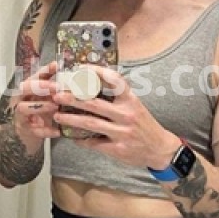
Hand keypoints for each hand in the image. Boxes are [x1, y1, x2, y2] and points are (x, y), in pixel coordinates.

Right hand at [12, 60, 60, 144]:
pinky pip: (33, 130)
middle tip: (56, 87)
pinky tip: (58, 131)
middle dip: (40, 86)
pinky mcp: (25, 129)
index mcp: (28, 88)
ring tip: (55, 106)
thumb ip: (55, 85)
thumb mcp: (46, 96)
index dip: (45, 71)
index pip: (34, 75)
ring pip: (24, 107)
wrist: (27, 131)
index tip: (56, 66)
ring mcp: (20, 114)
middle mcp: (21, 98)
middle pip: (25, 88)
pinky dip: (46, 131)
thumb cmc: (39, 110)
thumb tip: (71, 73)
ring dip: (41, 106)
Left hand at [52, 65, 179, 168]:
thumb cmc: (144, 125)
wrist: (161, 149)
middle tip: (57, 95)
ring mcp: (122, 133)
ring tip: (57, 116)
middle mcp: (126, 115)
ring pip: (90, 124)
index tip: (80, 68)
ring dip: (71, 119)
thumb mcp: (135, 106)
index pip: (114, 81)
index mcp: (131, 101)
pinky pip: (94, 143)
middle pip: (94, 103)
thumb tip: (91, 85)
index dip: (96, 72)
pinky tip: (71, 136)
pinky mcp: (117, 149)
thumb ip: (117, 98)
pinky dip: (80, 140)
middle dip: (72, 98)